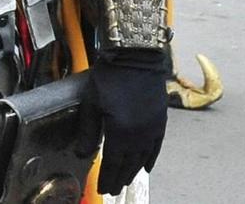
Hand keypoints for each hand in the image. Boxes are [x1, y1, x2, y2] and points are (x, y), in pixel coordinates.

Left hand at [78, 52, 167, 194]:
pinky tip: (146, 167)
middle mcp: (139, 135)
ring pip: (142, 158)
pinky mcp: (161, 121)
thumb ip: (88, 131)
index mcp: (120, 132)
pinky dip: (150, 159)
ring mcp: (153, 129)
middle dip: (119, 178)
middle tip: (112, 188)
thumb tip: (83, 153)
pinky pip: (156, 147)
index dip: (107, 177)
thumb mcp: (92, 103)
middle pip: (128, 164)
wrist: (136, 57)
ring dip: (133, 171)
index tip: (102, 188)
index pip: (112, 163)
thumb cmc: (110, 77)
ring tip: (125, 179)